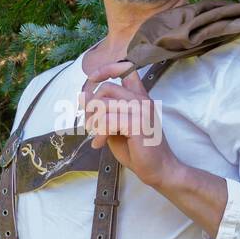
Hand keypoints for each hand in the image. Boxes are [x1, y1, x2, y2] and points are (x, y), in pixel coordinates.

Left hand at [79, 60, 182, 188]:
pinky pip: (107, 121)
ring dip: (93, 121)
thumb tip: (82, 96)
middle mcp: (142, 100)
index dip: (106, 69)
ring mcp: (141, 110)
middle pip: (107, 87)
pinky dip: (98, 133)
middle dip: (92, 105)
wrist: (158, 169)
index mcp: (139, 98)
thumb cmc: (137, 151)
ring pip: (104, 104)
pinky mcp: (137, 123)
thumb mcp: (114, 127)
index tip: (91, 79)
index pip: (126, 69)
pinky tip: (99, 144)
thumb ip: (103, 112)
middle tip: (91, 125)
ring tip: (95, 135)